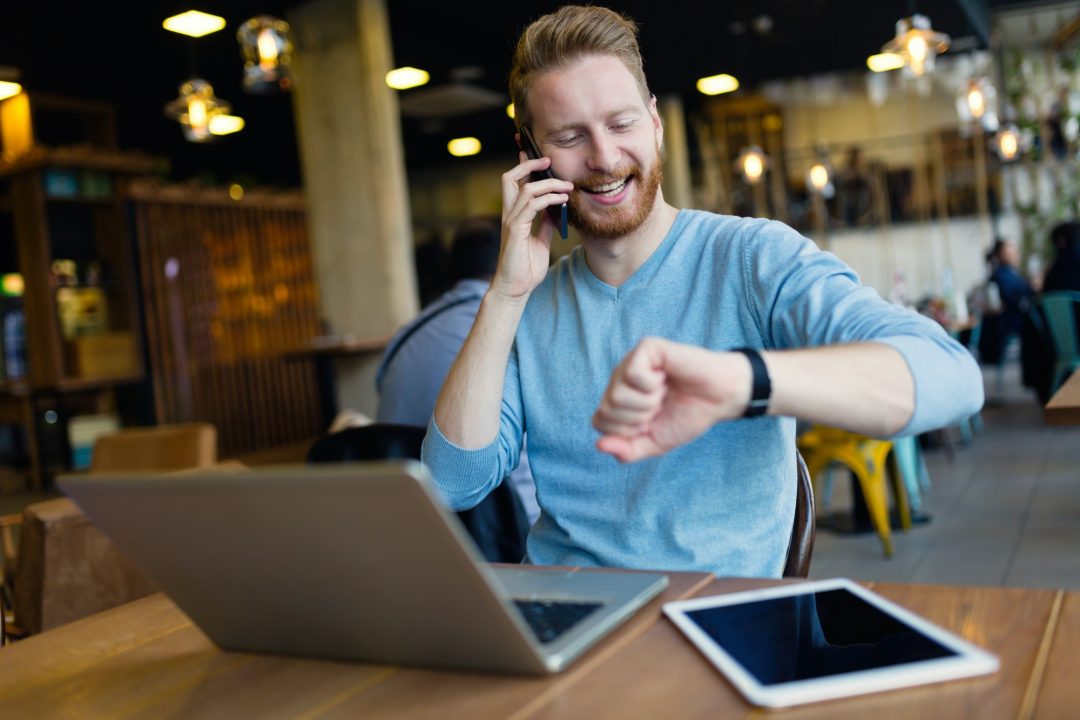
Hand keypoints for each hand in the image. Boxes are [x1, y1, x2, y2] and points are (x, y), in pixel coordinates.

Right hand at [491, 151, 573, 301]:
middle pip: (510, 178)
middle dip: (528, 164)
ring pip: (525, 188)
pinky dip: (549, 199)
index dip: (524, 167)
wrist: (516, 288)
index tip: (540, 158)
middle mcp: (509, 214)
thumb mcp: (540, 242)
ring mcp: (511, 221)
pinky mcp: (516, 230)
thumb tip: (556, 212)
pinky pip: (532, 205)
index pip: (514, 184)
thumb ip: (545, 225)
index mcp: (514, 216)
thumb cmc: (525, 268)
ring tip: (567, 186)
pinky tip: (562, 201)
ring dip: (549, 183)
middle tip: (548, 160)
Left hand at [592, 338, 755, 462]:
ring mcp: (631, 361)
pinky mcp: (646, 348)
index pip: (599, 422)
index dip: (628, 431)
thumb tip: (598, 445)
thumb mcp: (654, 443)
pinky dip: (654, 385)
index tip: (651, 421)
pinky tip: (666, 377)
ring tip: (664, 392)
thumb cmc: (688, 416)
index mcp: (618, 399)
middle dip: (639, 418)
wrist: (720, 400)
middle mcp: (619, 378)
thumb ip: (627, 451)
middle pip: (606, 409)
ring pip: (617, 395)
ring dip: (648, 402)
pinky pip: (633, 375)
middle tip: (660, 405)